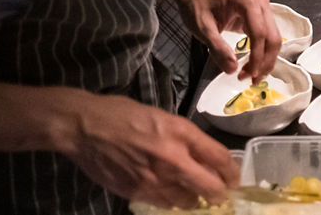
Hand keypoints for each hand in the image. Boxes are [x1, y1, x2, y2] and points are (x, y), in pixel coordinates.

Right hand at [65, 90, 238, 207]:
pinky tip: (172, 197)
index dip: (233, 172)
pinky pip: (164, 205)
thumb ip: (186, 138)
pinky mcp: (137, 193)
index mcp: (182, 133)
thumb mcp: (164, 117)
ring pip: (188, 202)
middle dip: (220, 193)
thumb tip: (204, 156)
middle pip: (211, 188)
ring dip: (195, 200)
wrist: (85, 127)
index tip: (235, 178)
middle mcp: (173, 159)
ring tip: (196, 197)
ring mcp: (154, 180)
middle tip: (221, 194)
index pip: (220, 158)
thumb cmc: (123, 115)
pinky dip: (172, 203)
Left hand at [174, 0, 279, 81]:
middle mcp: (259, 2)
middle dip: (264, 62)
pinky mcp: (261, 15)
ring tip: (252, 75)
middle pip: (271, 37)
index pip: (259, 33)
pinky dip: (263, 53)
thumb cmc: (197, 6)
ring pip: (273, 38)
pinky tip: (254, 65)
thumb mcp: (202, 28)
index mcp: (246, 0)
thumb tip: (232, 69)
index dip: (257, 57)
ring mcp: (263, 8)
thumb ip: (217, 48)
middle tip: (252, 79)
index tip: (248, 74)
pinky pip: (268, 37)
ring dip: (266, 60)